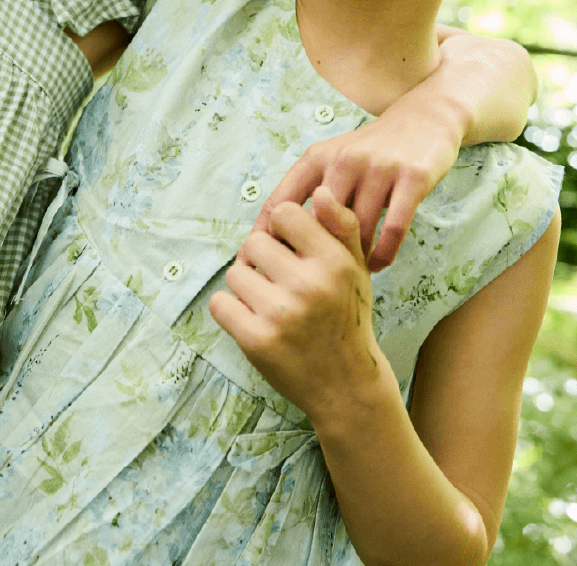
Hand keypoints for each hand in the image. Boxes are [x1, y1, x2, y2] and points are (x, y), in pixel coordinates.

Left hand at [209, 187, 389, 416]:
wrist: (346, 384)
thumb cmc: (348, 316)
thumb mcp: (356, 268)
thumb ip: (341, 226)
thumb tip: (320, 192)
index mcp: (334, 261)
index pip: (284, 214)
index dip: (283, 229)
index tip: (291, 248)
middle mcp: (309, 285)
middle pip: (254, 242)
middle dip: (262, 258)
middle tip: (278, 280)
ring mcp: (281, 314)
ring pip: (235, 272)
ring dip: (246, 285)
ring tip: (269, 302)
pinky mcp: (256, 341)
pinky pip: (220, 304)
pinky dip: (231, 309)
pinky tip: (253, 319)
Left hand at [254, 108, 462, 271]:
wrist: (425, 118)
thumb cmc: (372, 149)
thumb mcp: (334, 158)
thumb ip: (309, 193)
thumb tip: (274, 243)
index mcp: (319, 156)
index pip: (281, 203)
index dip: (265, 240)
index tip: (259, 271)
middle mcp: (346, 159)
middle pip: (318, 222)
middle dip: (310, 257)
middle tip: (307, 286)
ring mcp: (380, 168)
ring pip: (358, 230)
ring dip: (352, 259)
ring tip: (348, 276)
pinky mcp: (413, 178)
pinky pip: (393, 230)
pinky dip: (383, 255)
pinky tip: (377, 264)